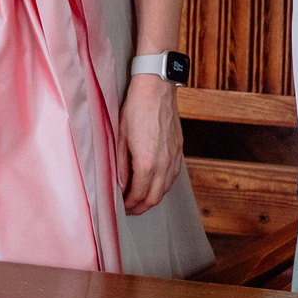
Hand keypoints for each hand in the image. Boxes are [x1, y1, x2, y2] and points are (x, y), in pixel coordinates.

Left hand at [119, 71, 183, 216]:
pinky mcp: (179, 149)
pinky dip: (163, 186)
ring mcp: (174, 156)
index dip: (127, 206)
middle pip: (154, 198)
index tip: (119, 207)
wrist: (156, 88)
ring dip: (152, 198)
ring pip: (165, 189)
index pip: (138, 195)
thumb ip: (119, 166)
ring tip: (139, 198)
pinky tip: (154, 183)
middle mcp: (164, 163)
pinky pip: (173, 176)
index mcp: (146, 162)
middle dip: (140, 208)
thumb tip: (118, 185)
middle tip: (128, 209)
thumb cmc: (136, 109)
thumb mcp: (119, 139)